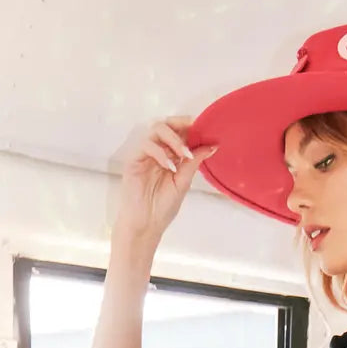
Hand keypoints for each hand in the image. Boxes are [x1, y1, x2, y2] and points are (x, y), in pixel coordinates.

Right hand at [112, 116, 216, 240]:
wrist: (147, 224)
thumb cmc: (163, 207)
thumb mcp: (183, 182)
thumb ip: (194, 162)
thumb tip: (212, 146)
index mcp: (170, 156)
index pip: (178, 133)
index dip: (189, 127)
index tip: (204, 126)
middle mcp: (157, 152)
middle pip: (166, 124)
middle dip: (180, 123)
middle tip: (193, 127)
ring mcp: (145, 154)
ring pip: (155, 130)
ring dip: (173, 138)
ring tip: (183, 153)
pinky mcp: (134, 160)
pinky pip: (146, 145)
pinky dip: (160, 152)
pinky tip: (169, 165)